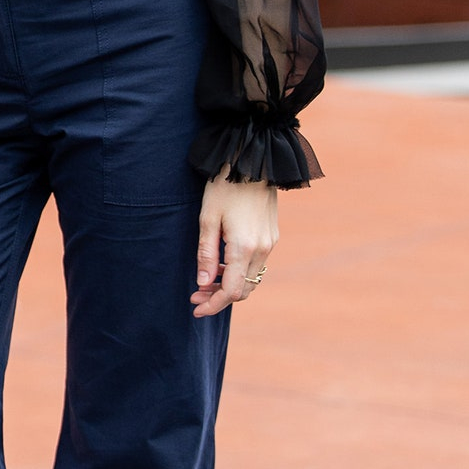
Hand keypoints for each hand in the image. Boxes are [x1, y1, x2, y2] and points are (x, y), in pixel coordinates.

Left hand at [193, 175, 278, 315]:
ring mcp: (270, 242)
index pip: (232, 291)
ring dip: (231, 285)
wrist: (253, 160)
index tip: (195, 309)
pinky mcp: (272, 235)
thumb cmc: (224, 186)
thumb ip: (206, 254)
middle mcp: (262, 249)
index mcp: (244, 247)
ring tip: (207, 280)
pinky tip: (223, 265)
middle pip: (244, 290)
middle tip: (196, 294)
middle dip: (220, 297)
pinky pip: (257, 264)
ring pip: (252, 279)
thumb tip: (204, 284)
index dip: (213, 305)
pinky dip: (241, 272)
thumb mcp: (207, 218)